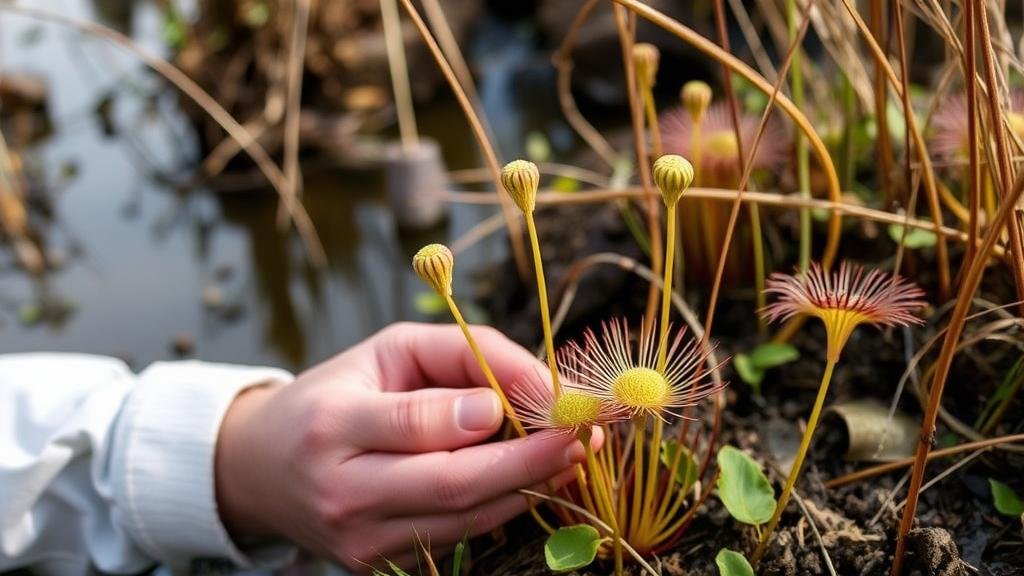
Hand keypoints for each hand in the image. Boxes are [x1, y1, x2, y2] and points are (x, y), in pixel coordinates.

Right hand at [215, 322, 594, 571]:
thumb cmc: (337, 395)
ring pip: (464, 519)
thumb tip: (534, 384)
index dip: (480, 415)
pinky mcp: (372, 565)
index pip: (413, 424)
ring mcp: (357, 540)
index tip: (540, 399)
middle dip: (532, 462)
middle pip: (451, 485)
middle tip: (585, 434)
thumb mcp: (386, 351)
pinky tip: (536, 479)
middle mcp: (340, 490)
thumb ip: (459, 356)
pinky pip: (455, 537)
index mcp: (331, 424)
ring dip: (530, 487)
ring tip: (575, 452)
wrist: (262, 469)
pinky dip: (502, 507)